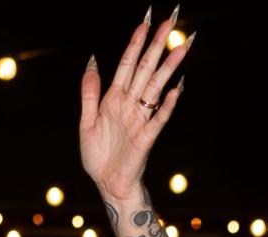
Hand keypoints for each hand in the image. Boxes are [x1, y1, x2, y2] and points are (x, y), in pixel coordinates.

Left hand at [80, 7, 192, 204]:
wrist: (106, 185)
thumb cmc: (97, 157)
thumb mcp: (86, 123)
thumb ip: (89, 93)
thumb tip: (94, 62)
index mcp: (113, 98)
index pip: (128, 64)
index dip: (136, 42)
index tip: (146, 21)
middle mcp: (130, 105)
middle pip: (146, 68)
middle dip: (157, 44)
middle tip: (171, 20)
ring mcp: (140, 120)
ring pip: (156, 87)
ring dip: (169, 66)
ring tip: (182, 46)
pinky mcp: (147, 138)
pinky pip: (159, 118)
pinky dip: (167, 104)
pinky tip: (176, 89)